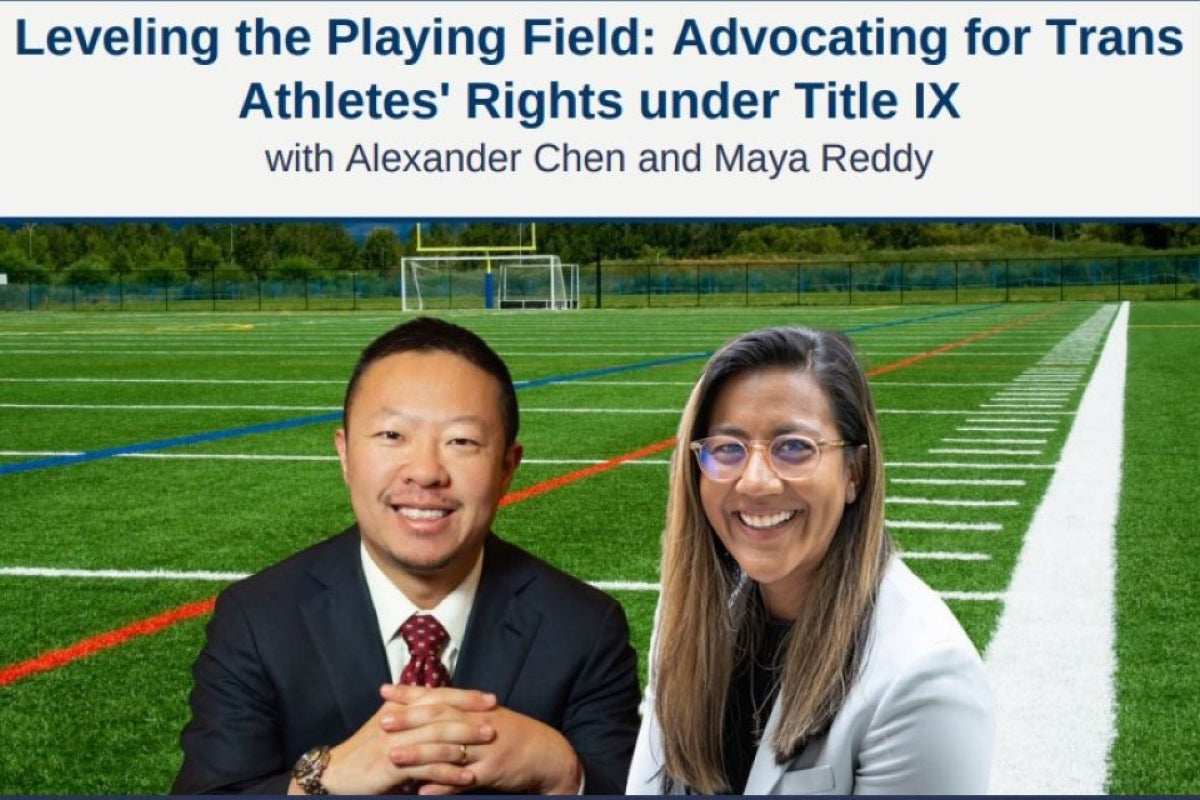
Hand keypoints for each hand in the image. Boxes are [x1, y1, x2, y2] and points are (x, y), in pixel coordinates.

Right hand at [293, 686, 495, 794]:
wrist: (335, 773)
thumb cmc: (365, 751)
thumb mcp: (388, 726)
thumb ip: (410, 712)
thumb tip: (437, 701)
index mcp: (399, 707)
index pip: (438, 695)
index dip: (465, 696)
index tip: (490, 698)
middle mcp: (399, 720)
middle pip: (442, 713)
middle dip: (471, 716)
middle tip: (496, 720)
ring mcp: (396, 742)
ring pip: (437, 738)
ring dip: (466, 741)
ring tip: (489, 744)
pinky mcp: (393, 765)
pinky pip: (428, 768)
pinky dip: (449, 772)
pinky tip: (467, 777)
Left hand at [379, 690, 580, 794]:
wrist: (547, 754)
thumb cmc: (513, 735)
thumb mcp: (488, 717)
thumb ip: (460, 713)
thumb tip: (428, 709)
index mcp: (476, 708)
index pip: (438, 696)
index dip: (411, 693)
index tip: (385, 690)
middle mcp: (480, 723)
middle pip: (440, 718)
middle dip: (410, 719)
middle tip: (383, 721)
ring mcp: (486, 747)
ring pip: (448, 749)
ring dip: (419, 753)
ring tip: (393, 756)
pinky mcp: (492, 771)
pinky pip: (463, 780)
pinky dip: (443, 786)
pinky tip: (422, 791)